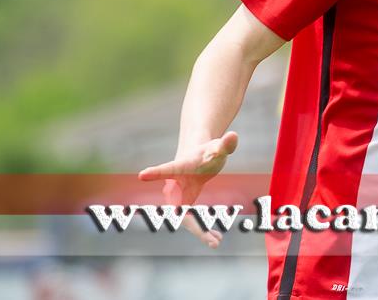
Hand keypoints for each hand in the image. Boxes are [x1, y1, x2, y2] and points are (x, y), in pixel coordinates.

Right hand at [137, 131, 238, 247]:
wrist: (197, 157)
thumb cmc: (207, 151)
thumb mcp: (218, 147)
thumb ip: (225, 144)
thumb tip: (234, 135)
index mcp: (180, 167)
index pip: (167, 169)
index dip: (156, 172)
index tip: (142, 174)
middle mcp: (175, 185)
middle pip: (179, 207)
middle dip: (193, 224)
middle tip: (207, 237)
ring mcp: (178, 197)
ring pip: (186, 219)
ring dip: (200, 231)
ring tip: (216, 242)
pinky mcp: (185, 204)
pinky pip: (192, 220)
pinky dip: (203, 230)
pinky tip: (217, 238)